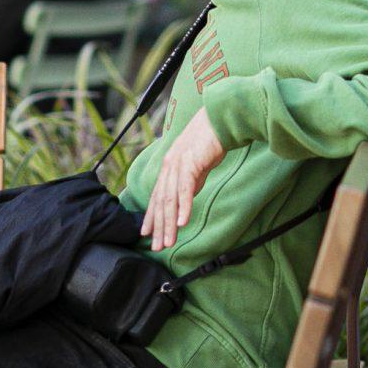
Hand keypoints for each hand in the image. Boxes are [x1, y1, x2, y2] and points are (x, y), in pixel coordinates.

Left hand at [141, 108, 225, 252]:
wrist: (220, 120)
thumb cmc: (210, 141)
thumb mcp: (196, 165)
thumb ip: (189, 181)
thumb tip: (185, 198)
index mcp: (168, 166)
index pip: (156, 196)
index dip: (151, 216)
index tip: (147, 233)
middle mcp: (169, 166)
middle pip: (161, 202)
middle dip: (158, 227)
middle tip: (157, 246)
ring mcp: (178, 164)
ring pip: (170, 199)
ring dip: (168, 223)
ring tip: (168, 242)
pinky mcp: (191, 163)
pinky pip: (185, 189)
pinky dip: (183, 207)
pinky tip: (182, 223)